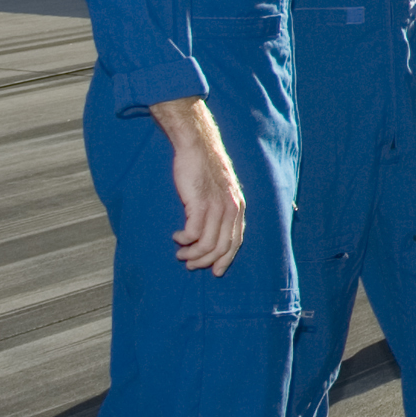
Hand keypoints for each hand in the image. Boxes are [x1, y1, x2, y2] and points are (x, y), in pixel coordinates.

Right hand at [149, 98, 244, 274]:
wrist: (197, 145)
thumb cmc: (205, 168)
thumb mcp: (221, 190)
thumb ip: (222, 209)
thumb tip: (215, 231)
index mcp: (239, 207)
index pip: (236, 242)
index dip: (225, 259)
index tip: (215, 271)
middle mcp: (232, 208)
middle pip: (222, 247)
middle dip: (204, 261)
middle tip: (189, 264)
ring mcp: (217, 206)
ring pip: (207, 244)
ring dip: (191, 254)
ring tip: (180, 253)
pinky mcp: (200, 203)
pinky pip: (193, 233)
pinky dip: (184, 240)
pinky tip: (176, 237)